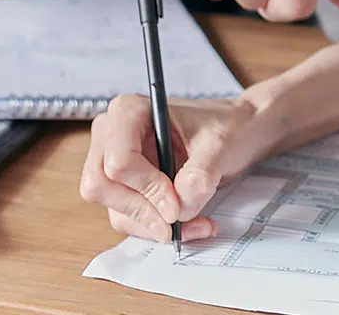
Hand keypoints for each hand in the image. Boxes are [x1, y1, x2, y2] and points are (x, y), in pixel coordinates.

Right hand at [80, 93, 280, 241]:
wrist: (236, 133)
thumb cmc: (226, 126)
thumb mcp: (220, 145)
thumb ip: (200, 174)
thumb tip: (179, 207)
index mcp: (129, 111)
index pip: (118, 160)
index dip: (147, 188)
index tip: (176, 203)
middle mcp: (111, 135)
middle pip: (101, 187)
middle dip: (144, 211)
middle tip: (179, 220)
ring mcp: (113, 162)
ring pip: (115, 208)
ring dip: (155, 225)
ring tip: (197, 223)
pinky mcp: (124, 187)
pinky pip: (128, 218)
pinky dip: (157, 227)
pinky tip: (189, 223)